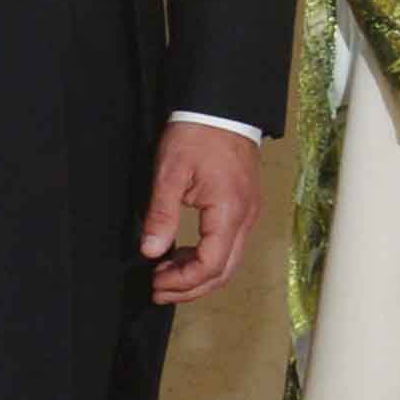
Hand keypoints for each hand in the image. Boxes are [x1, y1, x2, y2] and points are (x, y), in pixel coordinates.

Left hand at [142, 121, 264, 304]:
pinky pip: (230, 246)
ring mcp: (248, 214)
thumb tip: (151, 251)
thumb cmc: (197, 134)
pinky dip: (207, 259)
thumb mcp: (170, 174)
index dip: (183, 281)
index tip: (156, 282)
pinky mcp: (244, 209)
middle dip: (191, 288)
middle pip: (224, 271)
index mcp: (229, 212)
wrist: (224, 109)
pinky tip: (183, 255)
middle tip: (159, 290)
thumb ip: (161, 215)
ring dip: (199, 276)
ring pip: (229, 262)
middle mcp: (245, 218)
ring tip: (166, 276)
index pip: (211, 265)